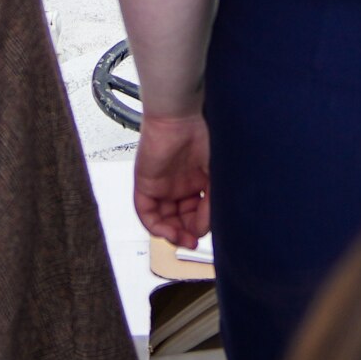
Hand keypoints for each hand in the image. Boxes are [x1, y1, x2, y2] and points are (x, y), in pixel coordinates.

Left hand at [134, 113, 210, 250]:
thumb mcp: (215, 174)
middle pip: (179, 221)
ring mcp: (161, 187)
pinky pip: (146, 212)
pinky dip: (155, 226)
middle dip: (185, 234)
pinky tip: (166, 231)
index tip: (204, 234)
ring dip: (171, 234)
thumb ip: (212, 202)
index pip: (197, 215)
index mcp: (197, 183)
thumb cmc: (201, 135)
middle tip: (192, 242)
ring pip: (162, 220)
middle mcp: (179, 187)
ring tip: (181, 239)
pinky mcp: (145, 184)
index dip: (200, 227)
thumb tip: (206, 227)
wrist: (179, 117)